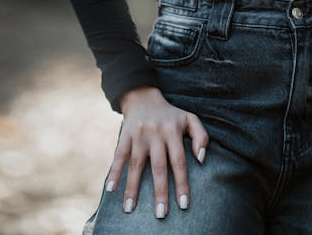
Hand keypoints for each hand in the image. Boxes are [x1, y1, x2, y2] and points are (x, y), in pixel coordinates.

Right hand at [106, 86, 208, 218]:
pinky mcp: (125, 135)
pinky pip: (119, 156)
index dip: (182, 184)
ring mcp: (139, 135)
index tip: (184, 205)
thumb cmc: (171, 114)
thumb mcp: (190, 119)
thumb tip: (202, 159)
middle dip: (160, 192)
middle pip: (158, 167)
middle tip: (161, 214)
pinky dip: (114, 172)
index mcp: (173, 131)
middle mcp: (156, 133)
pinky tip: (110, 189)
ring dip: (132, 188)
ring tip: (130, 209)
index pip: (179, 161)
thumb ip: (201, 137)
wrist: (143, 97)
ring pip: (136, 164)